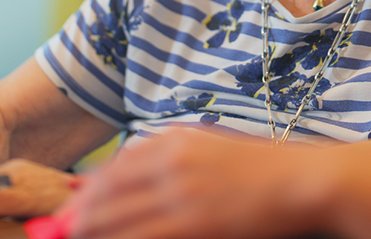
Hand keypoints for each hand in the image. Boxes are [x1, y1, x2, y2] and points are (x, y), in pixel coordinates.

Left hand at [69, 128, 323, 238]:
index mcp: (177, 141)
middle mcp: (172, 163)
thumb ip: (176, 162)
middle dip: (80, 216)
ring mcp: (183, 194)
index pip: (116, 168)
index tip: (71, 209)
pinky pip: (145, 237)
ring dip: (94, 231)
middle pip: (109, 193)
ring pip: (119, 219)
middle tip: (62, 232)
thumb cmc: (267, 169)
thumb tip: (136, 178)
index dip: (87, 192)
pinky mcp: (196, 223)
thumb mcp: (214, 151)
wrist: (307, 179)